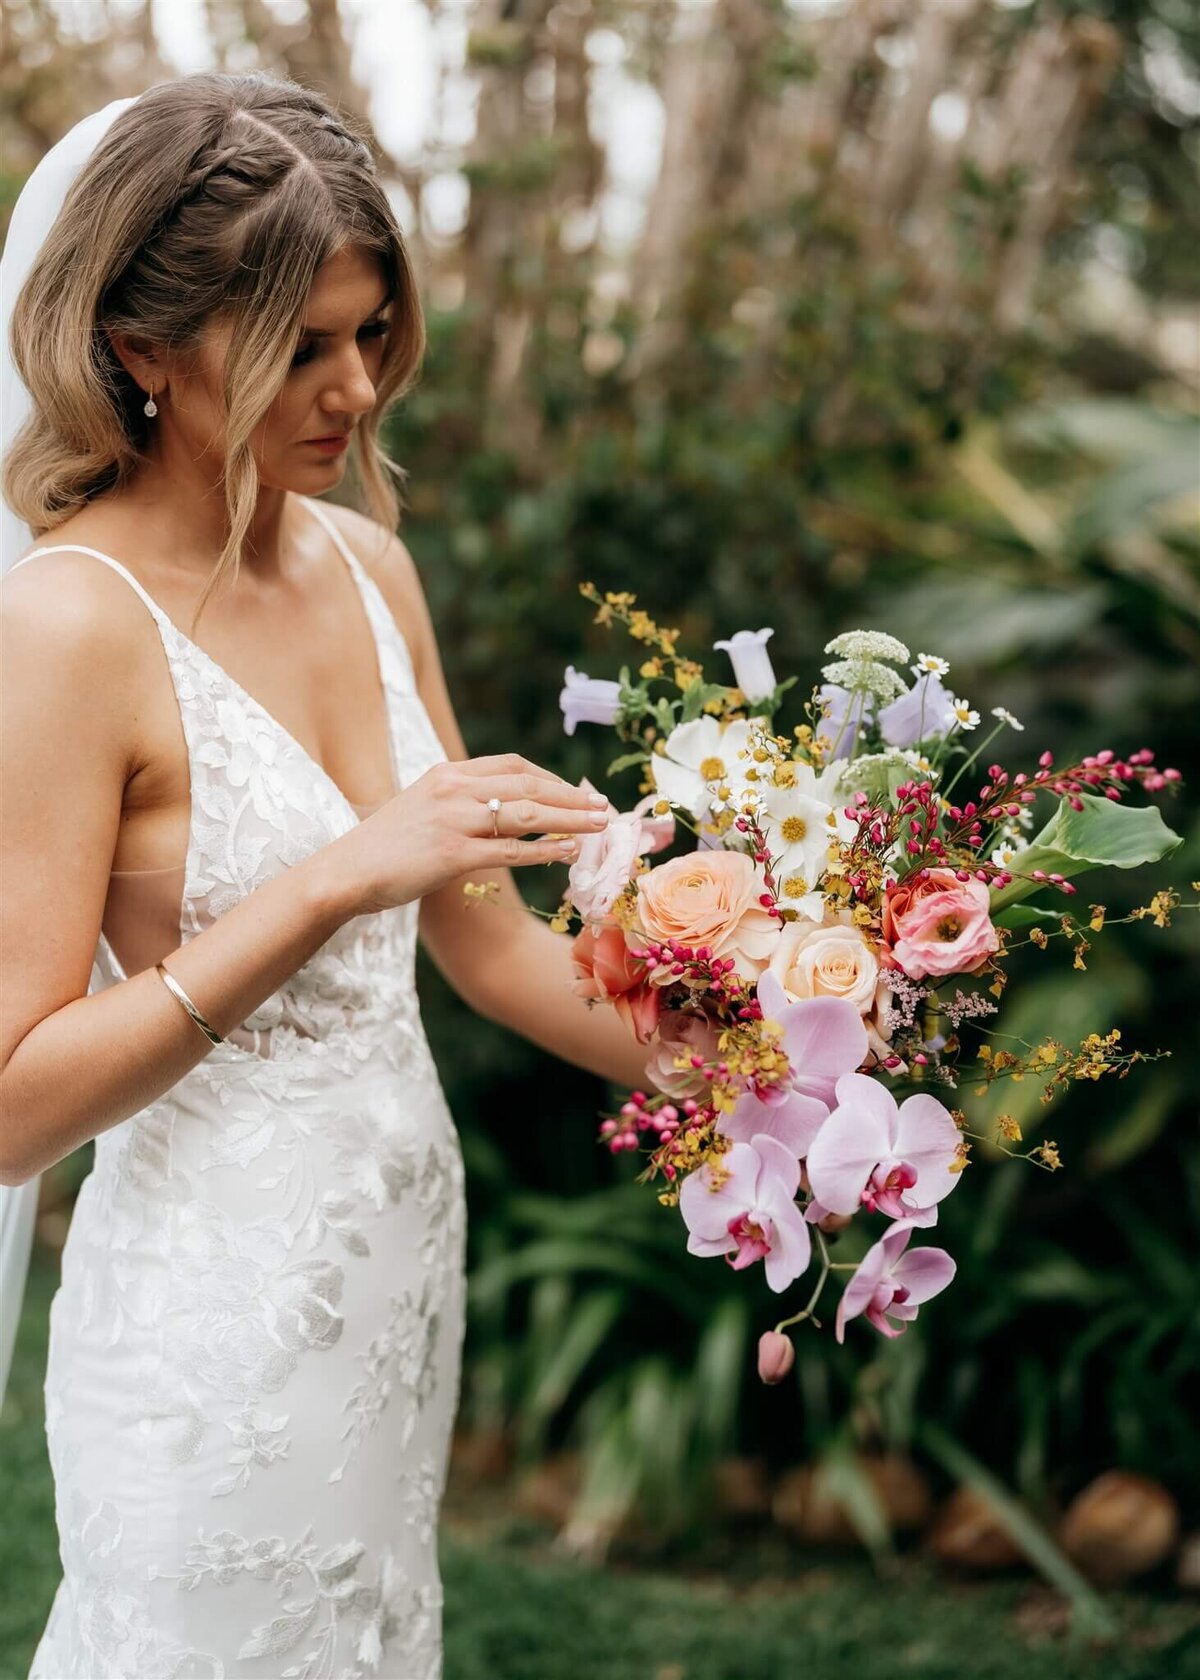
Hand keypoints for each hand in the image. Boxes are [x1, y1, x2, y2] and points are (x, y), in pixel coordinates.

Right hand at [326, 753, 609, 917]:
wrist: (345, 871)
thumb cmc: (383, 845)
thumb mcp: (421, 807)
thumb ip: (458, 802)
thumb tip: (499, 811)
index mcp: (447, 773)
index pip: (512, 765)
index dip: (550, 777)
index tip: (575, 792)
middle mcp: (453, 788)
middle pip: (529, 784)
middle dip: (572, 796)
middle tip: (603, 806)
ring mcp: (454, 820)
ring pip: (528, 813)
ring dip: (570, 819)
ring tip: (600, 826)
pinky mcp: (452, 854)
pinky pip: (511, 849)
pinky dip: (544, 849)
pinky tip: (567, 852)